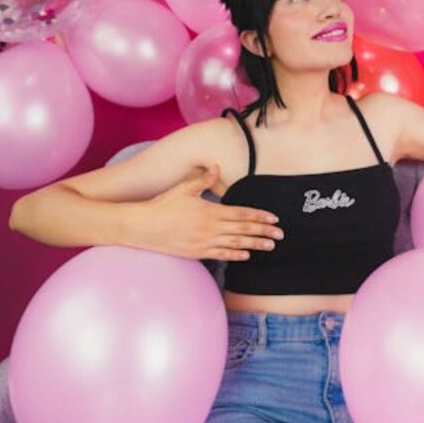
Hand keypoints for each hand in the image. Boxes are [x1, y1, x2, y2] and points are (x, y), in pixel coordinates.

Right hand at [134, 165, 283, 260]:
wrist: (143, 227)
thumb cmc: (163, 205)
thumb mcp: (184, 188)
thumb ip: (203, 179)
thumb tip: (217, 167)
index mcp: (210, 211)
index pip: (241, 214)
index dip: (259, 217)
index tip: (274, 218)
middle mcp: (210, 228)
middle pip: (243, 230)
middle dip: (264, 232)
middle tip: (280, 235)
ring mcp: (204, 242)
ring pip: (235, 244)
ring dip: (255, 245)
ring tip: (270, 246)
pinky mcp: (196, 253)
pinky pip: (220, 255)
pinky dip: (234, 255)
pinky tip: (246, 255)